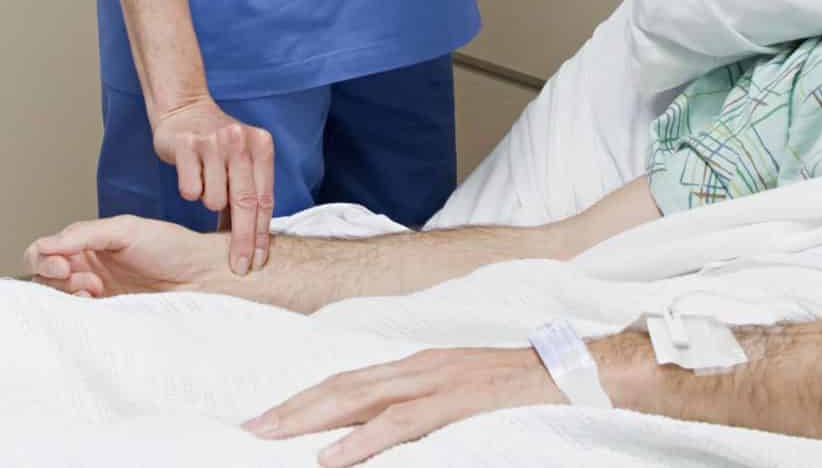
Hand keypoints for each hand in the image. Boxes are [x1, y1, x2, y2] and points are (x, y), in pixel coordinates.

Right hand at [25, 214, 222, 297]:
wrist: (202, 277)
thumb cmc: (170, 247)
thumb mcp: (125, 230)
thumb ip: (85, 234)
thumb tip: (46, 245)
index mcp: (86, 243)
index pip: (42, 251)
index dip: (43, 260)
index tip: (63, 265)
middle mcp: (86, 268)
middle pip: (44, 277)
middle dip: (56, 279)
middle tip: (87, 280)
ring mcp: (95, 294)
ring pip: (58, 299)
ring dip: (70, 295)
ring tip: (98, 291)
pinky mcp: (108, 316)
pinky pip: (79, 319)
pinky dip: (80, 314)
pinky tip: (100, 305)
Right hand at [150, 98, 274, 274]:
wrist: (184, 109)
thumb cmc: (217, 147)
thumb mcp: (240, 165)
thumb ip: (247, 197)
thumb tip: (251, 246)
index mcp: (261, 145)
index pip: (265, 199)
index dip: (262, 235)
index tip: (258, 262)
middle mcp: (240, 140)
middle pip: (245, 203)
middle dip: (243, 240)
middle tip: (239, 266)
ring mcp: (213, 140)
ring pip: (214, 200)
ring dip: (208, 202)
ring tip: (205, 183)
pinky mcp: (186, 144)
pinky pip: (190, 190)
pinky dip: (190, 191)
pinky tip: (190, 174)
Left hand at [244, 347, 562, 465]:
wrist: (568, 373)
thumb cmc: (517, 389)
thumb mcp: (459, 395)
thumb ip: (421, 408)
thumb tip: (381, 432)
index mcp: (417, 365)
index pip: (349, 379)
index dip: (306, 397)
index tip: (270, 415)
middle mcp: (419, 366)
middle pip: (343, 385)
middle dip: (294, 406)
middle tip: (252, 426)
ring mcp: (436, 380)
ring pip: (361, 399)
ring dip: (312, 418)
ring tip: (273, 436)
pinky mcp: (455, 400)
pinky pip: (401, 423)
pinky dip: (361, 441)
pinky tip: (331, 456)